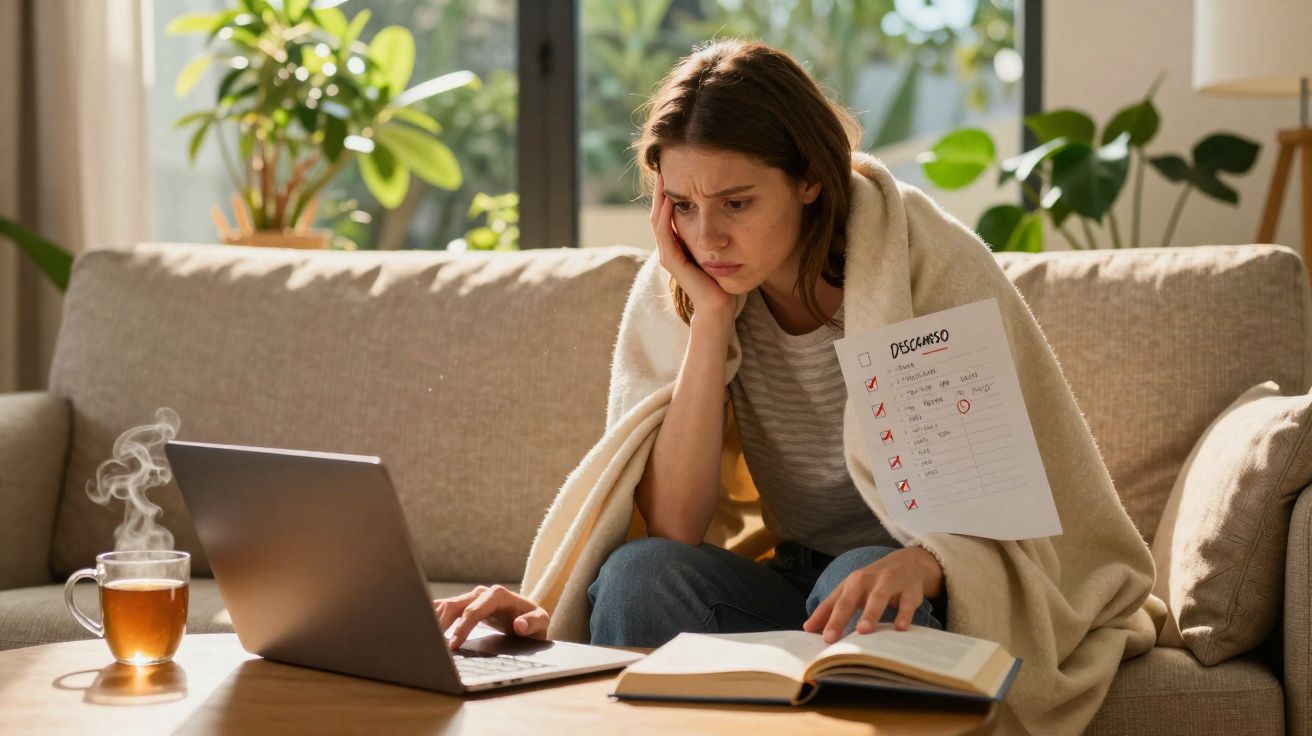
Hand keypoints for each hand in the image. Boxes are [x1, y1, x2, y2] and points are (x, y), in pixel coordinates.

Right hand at [433, 584, 548, 649]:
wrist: (528, 617)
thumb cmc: (533, 621)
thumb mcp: (541, 623)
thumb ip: (533, 623)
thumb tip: (519, 625)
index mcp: (498, 595)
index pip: (474, 611)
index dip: (462, 627)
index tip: (453, 644)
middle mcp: (482, 593)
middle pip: (455, 605)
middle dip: (441, 624)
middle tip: (431, 645)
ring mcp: (471, 597)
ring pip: (446, 605)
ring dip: (433, 620)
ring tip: (422, 638)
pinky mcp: (464, 604)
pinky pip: (443, 607)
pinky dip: (432, 616)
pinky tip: (421, 628)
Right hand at [650, 173, 733, 317]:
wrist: (720, 309)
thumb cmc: (725, 283)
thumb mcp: (725, 251)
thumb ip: (723, 235)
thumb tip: (736, 209)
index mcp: (681, 244)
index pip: (671, 211)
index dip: (674, 189)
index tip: (682, 167)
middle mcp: (671, 247)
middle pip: (661, 210)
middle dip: (664, 187)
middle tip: (666, 162)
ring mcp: (668, 253)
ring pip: (659, 218)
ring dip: (660, 195)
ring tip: (664, 173)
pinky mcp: (671, 260)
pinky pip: (664, 231)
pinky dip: (665, 213)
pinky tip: (670, 197)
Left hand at [802, 547, 943, 642]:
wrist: (908, 562)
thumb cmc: (874, 582)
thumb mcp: (852, 591)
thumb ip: (830, 609)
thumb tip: (808, 628)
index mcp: (850, 583)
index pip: (833, 602)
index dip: (822, 618)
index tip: (812, 635)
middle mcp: (866, 581)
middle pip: (850, 600)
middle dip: (839, 619)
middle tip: (830, 638)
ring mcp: (888, 584)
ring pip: (877, 599)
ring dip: (870, 614)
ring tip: (863, 631)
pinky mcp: (909, 591)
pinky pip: (906, 603)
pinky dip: (904, 615)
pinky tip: (900, 628)